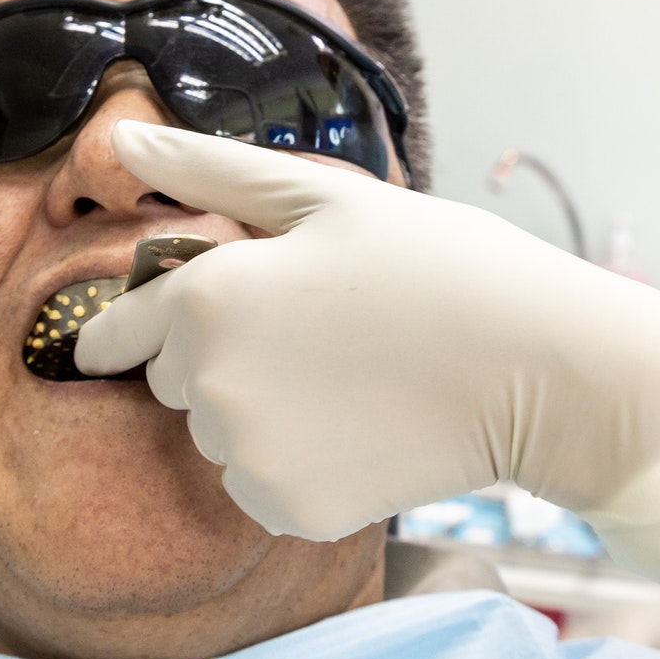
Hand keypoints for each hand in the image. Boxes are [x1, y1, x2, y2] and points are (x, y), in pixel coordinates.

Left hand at [75, 122, 659, 627]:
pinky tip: (361, 431)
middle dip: (223, 358)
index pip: (120, 332)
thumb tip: (121, 147)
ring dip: (263, 413)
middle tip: (318, 334)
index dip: (146, 325)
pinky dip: (297, 467)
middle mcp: (206, 384)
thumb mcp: (325, 197)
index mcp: (203, 299)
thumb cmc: (437, 265)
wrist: (539, 369)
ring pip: (220, 436)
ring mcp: (246, 456)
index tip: (185, 328)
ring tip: (350, 379)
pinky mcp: (287, 511)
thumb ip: (208, 172)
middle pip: (176, 382)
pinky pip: (260, 487)